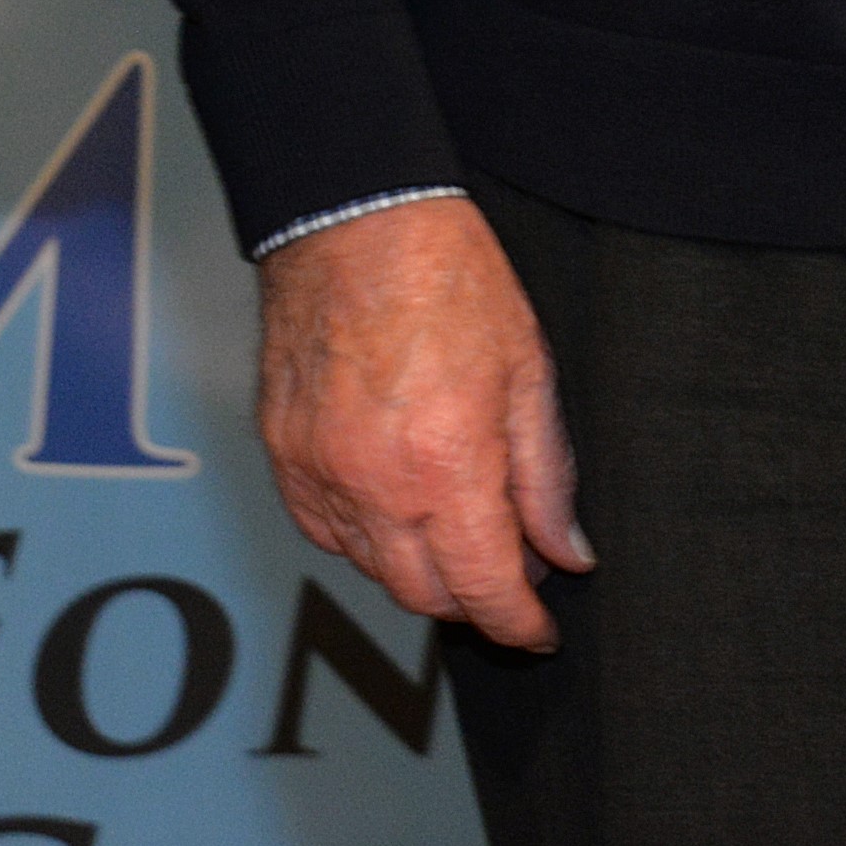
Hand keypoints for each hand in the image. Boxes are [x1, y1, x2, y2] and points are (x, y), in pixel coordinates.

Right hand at [256, 196, 587, 653]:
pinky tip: (391, 504)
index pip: (485, 590)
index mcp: (444, 466)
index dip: (520, 625)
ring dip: (417, 568)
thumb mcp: (528, 372)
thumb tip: (565, 552)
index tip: (537, 631)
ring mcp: (317, 468)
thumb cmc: (443, 274)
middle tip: (507, 572)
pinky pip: (320, 528)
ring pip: (369, 568)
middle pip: (423, 595)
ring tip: (451, 524)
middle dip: (472, 600)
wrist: (351, 214)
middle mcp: (373, 481)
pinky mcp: (280, 448)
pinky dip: (360, 536)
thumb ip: (546, 477)